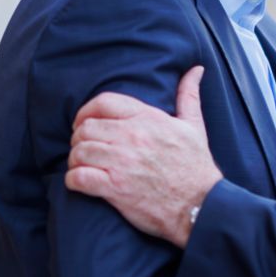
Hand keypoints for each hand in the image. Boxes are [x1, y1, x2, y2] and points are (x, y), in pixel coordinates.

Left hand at [66, 67, 222, 246]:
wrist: (201, 206)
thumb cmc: (197, 168)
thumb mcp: (195, 127)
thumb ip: (189, 96)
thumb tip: (196, 70)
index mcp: (148, 118)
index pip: (103, 102)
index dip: (86, 111)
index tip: (84, 122)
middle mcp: (132, 137)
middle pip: (86, 127)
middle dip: (79, 138)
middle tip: (84, 149)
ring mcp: (122, 162)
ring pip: (79, 151)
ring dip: (76, 160)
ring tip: (82, 166)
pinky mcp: (115, 188)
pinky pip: (79, 177)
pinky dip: (73, 180)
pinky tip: (80, 182)